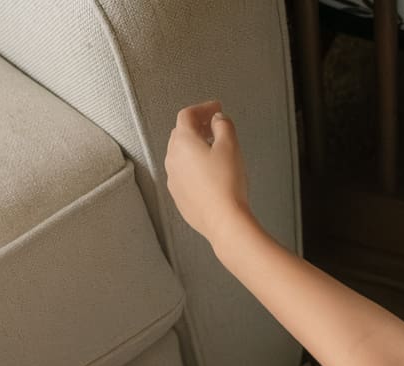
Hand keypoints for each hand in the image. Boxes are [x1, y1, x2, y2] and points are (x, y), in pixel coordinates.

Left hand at [164, 101, 251, 246]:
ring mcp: (173, 179)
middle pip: (181, 134)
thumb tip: (218, 119)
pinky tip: (210, 173)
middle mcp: (172, 159)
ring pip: (181, 155)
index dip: (203, 108)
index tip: (215, 108)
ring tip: (213, 150)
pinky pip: (184, 174)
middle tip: (213, 126)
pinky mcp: (179, 196)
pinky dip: (194, 167)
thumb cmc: (226, 185)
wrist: (224, 220)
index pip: (187, 115)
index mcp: (182, 142)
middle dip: (197, 127)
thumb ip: (223, 125)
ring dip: (195, 148)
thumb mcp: (231, 146)